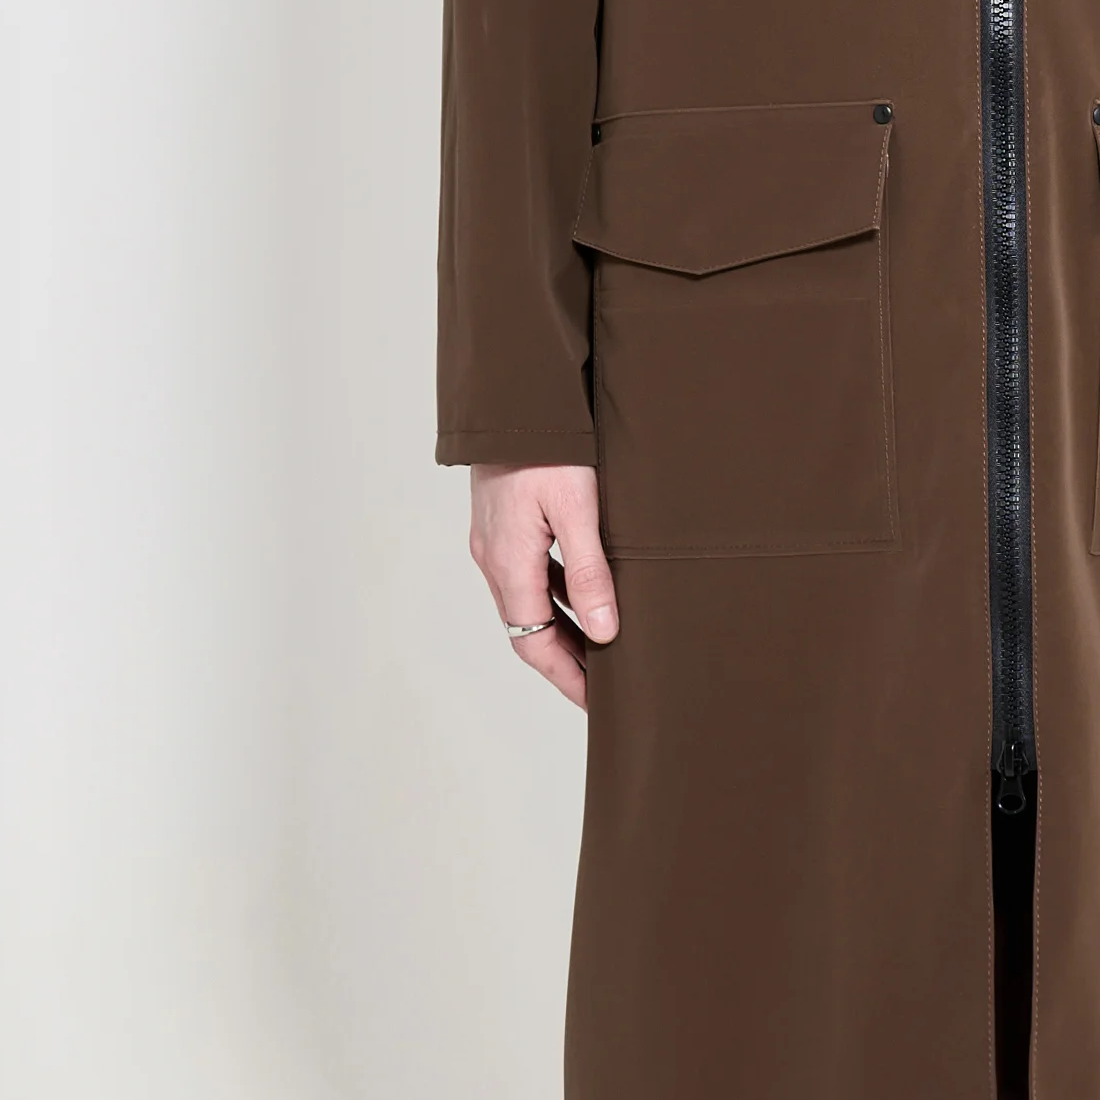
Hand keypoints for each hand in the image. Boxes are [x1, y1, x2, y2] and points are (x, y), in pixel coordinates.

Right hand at [470, 462, 616, 707]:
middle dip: (567, 661)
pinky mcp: (503, 520)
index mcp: (509, 563)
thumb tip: (603, 633)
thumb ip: (589, 573)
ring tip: (602, 647)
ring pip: (529, 601)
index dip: (567, 678)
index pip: (535, 642)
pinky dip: (556, 595)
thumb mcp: (578, 511)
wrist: (513, 396)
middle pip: (529, 628)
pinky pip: (529, 573)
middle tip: (605, 686)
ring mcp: (495, 539)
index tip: (598, 703)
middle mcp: (493, 557)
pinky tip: (584, 594)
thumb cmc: (549, 447)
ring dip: (562, 628)